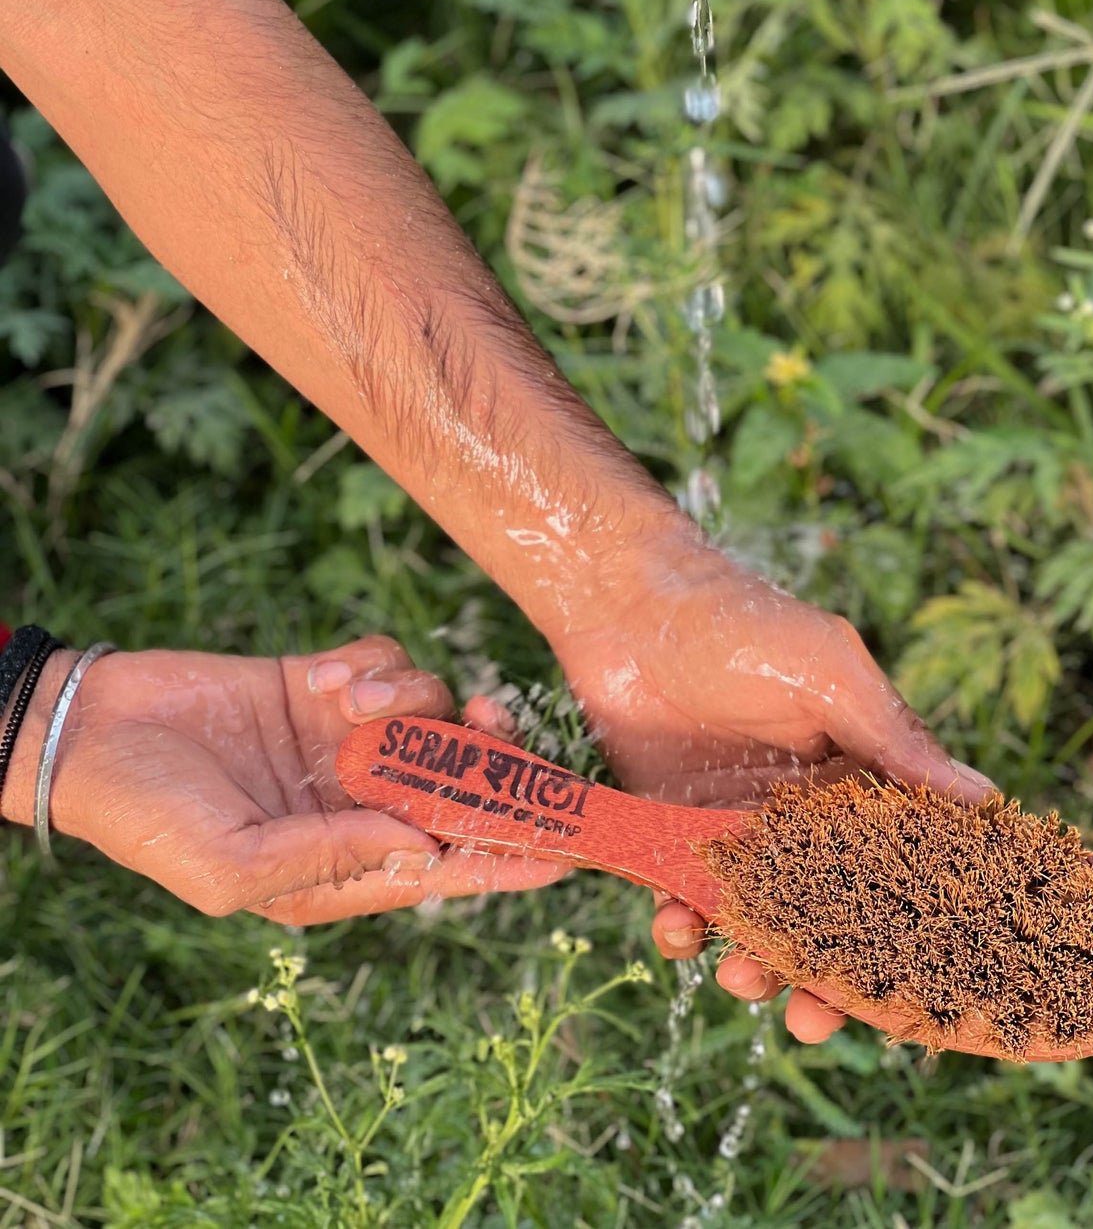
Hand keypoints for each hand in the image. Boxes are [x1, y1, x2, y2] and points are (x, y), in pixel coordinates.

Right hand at [26, 636, 566, 923]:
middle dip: (490, 755)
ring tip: (343, 701)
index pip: (448, 865)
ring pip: (435, 712)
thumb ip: (331, 859)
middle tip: (493, 723)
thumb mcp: (230, 864)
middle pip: (462, 781)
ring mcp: (346, 741)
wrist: (88, 729)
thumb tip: (424, 848)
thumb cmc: (148, 816)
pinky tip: (321, 675)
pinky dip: (371, 663)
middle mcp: (358, 804)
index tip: (569, 848)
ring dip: (407, 699)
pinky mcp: (328, 685)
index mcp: (342, 865)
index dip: (510, 856)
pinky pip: (390, 664)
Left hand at [553, 531, 995, 1043]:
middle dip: (827, 973)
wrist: (627, 603)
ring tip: (739, 975)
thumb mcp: (828, 672)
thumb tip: (983, 802)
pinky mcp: (679, 831)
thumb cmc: (741, 621)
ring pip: (761, 920)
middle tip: (814, 1014)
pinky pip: (689, 899)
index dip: (914, 931)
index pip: (905, 864)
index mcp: (861, 773)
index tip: (918, 992)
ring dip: (755, 961)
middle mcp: (808, 812)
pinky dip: (685, 927)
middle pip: (833, 913)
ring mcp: (742, 827)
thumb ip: (894, 739)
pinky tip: (677, 929)